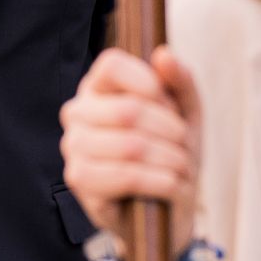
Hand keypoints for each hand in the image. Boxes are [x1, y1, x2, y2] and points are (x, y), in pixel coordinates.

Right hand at [60, 46, 200, 241]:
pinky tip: (172, 185)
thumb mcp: (186, 113)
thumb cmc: (171, 152)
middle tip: (184, 146)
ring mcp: (73, 147)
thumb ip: (180, 81)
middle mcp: (77, 113)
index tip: (170, 104)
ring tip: (181, 168)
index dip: (148, 82)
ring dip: (170, 159)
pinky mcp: (79, 181)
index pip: (111, 64)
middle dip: (171, 131)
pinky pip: (126, 176)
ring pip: (131, 146)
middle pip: (129, 110)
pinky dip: (161, 181)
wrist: (166, 206)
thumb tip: (163, 54)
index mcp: (98, 87)